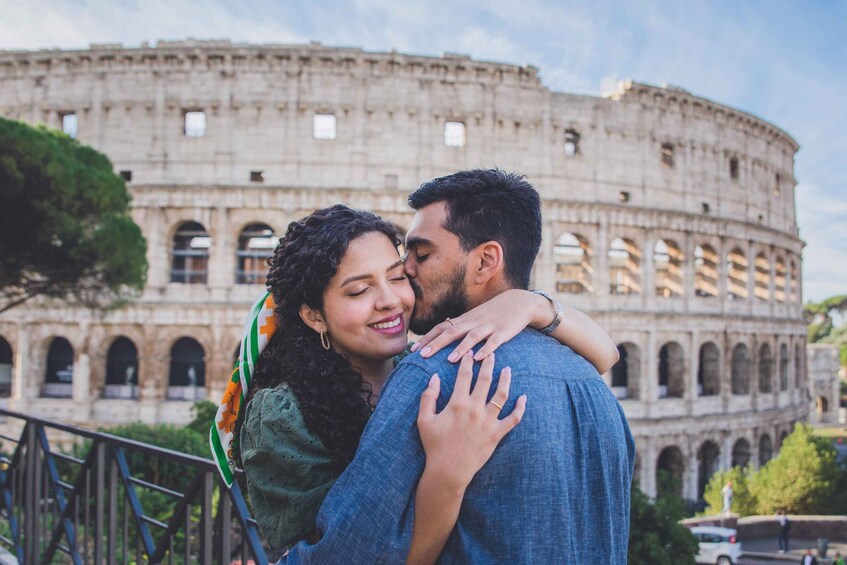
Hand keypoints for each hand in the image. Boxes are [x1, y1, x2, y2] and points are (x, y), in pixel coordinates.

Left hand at [410, 289, 550, 361]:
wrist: (518, 302)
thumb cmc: (492, 314)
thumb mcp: (474, 319)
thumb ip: (459, 329)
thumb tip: (439, 341)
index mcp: (464, 320)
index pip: (442, 327)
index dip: (428, 338)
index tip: (413, 350)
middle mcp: (473, 322)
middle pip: (452, 332)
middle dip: (437, 343)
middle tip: (423, 355)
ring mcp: (488, 326)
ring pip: (472, 337)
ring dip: (461, 348)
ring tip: (450, 360)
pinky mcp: (503, 332)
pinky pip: (494, 341)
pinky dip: (486, 350)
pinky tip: (479, 359)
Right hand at [416, 352, 526, 490]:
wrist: (448, 471)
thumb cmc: (434, 445)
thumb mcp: (424, 420)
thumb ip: (428, 396)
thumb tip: (434, 377)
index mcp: (457, 404)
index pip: (464, 375)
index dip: (467, 362)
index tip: (470, 353)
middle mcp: (475, 409)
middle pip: (485, 380)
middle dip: (488, 364)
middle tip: (491, 354)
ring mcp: (488, 422)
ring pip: (501, 395)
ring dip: (505, 380)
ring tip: (507, 370)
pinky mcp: (497, 434)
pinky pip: (513, 419)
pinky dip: (520, 408)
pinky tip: (523, 398)